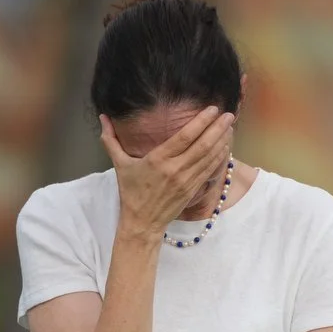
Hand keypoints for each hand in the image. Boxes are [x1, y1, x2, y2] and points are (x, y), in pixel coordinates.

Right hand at [100, 107, 234, 240]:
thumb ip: (111, 139)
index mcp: (158, 160)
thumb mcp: (119, 165)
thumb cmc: (131, 192)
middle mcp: (175, 169)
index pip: (184, 137)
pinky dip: (220, 157)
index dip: (201, 122)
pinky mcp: (193, 190)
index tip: (212, 109)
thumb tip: (102, 117)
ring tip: (230, 125)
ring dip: (222, 140)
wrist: (142, 222)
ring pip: (210, 157)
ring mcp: (186, 181)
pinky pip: (210, 170)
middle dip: (218, 128)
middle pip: (202, 145)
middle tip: (229, 114)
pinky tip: (226, 145)